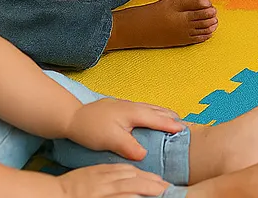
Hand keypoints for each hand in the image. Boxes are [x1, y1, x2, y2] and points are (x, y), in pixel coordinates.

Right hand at [58, 163, 168, 196]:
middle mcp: (104, 180)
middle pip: (133, 178)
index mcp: (102, 172)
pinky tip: (142, 197)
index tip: (156, 179)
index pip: (128, 171)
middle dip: (151, 181)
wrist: (52, 193)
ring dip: (147, 188)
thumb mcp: (89, 175)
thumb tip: (124, 176)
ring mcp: (102, 191)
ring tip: (161, 191)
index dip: (144, 175)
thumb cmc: (69, 186)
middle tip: (165, 186)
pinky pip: (118, 197)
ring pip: (129, 187)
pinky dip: (131, 196)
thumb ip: (105, 174)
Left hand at [65, 98, 185, 160]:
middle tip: (184, 125)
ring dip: (163, 113)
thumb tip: (145, 154)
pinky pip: (144, 108)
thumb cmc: (91, 128)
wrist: (72, 116)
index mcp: (134, 112)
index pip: (158, 119)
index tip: (185, 130)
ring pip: (151, 107)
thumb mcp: (110, 140)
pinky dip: (154, 112)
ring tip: (173, 118)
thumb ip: (129, 146)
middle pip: (158, 110)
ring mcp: (127, 104)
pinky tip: (150, 116)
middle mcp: (134, 106)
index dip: (172, 125)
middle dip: (171, 117)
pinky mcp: (121, 106)